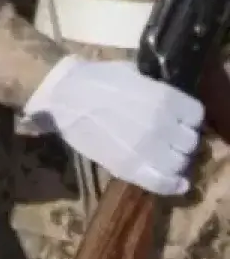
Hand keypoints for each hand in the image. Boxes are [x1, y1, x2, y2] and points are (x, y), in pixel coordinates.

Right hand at [21, 55, 202, 195]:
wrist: (63, 97)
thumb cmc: (96, 79)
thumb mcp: (134, 73)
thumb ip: (157, 89)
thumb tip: (168, 100)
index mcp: (165, 98)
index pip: (196, 116)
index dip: (187, 119)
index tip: (179, 120)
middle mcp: (162, 125)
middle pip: (189, 142)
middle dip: (181, 141)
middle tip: (169, 139)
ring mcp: (147, 148)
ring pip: (179, 163)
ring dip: (175, 161)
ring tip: (165, 158)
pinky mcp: (129, 167)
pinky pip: (162, 182)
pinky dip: (172, 185)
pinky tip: (176, 183)